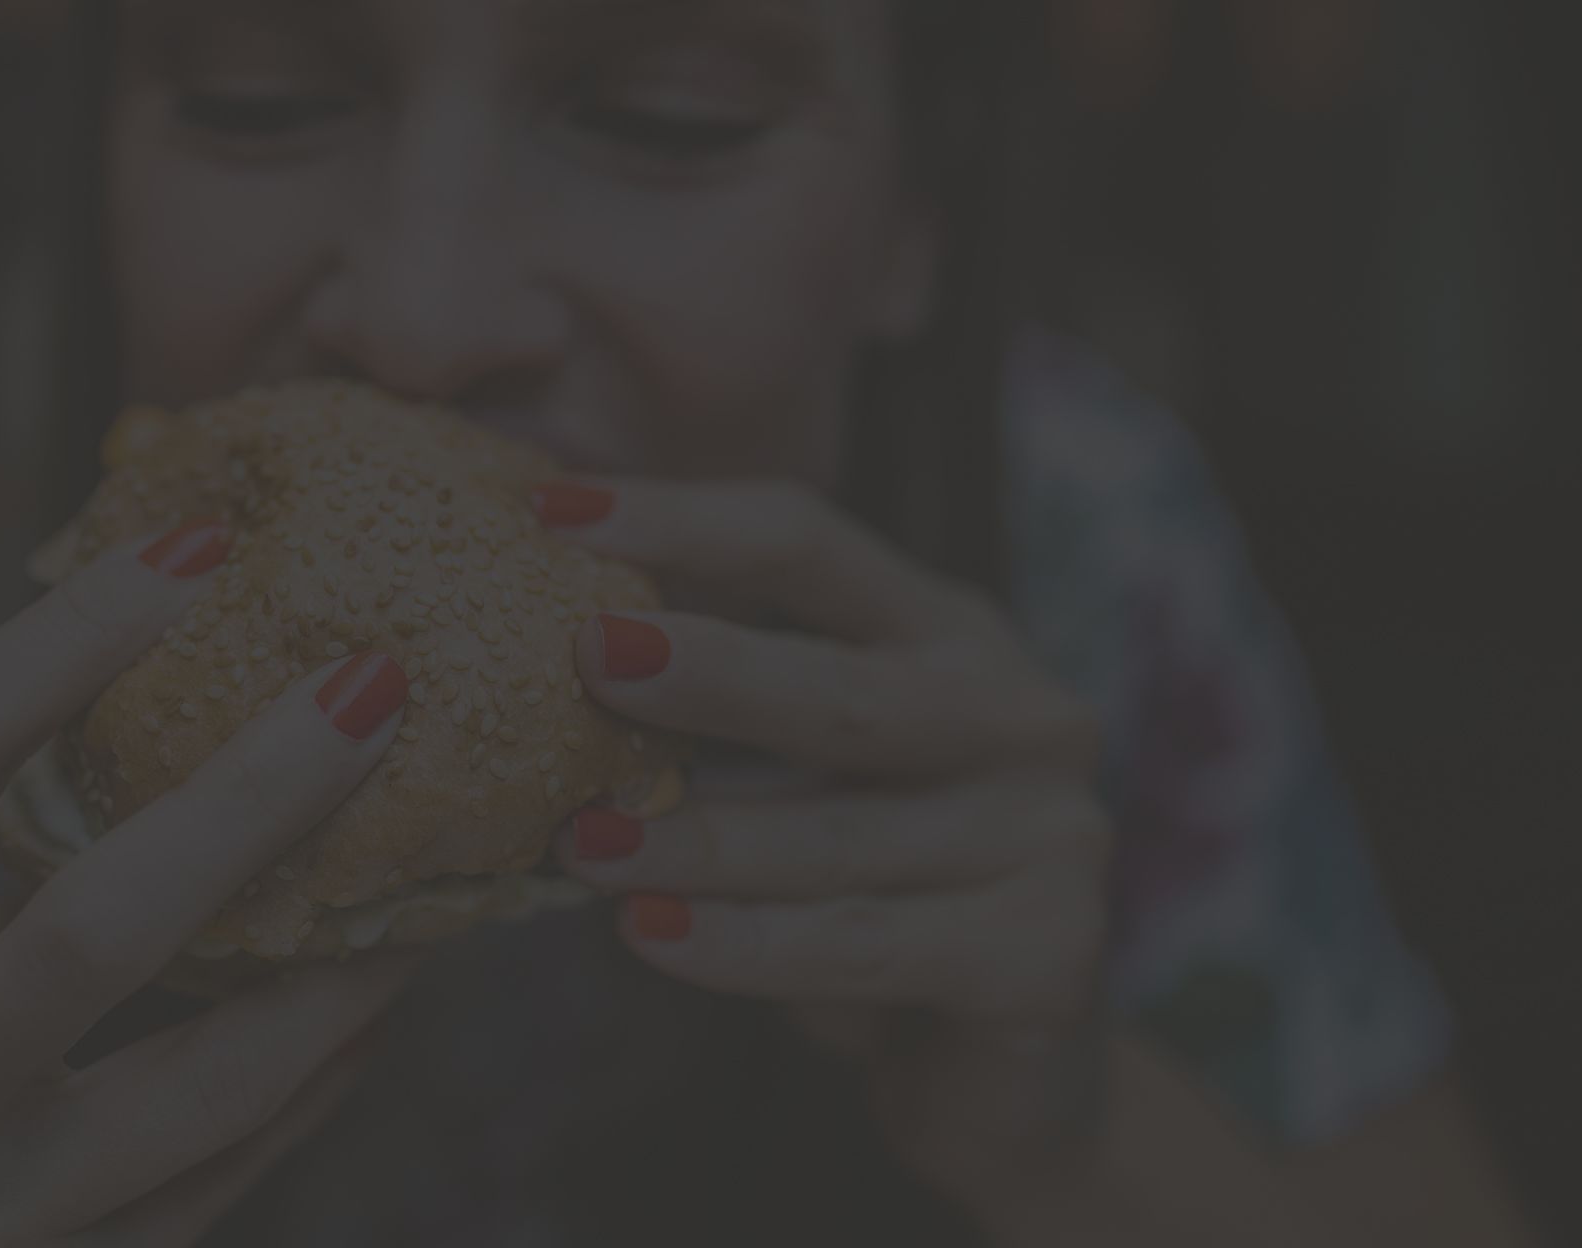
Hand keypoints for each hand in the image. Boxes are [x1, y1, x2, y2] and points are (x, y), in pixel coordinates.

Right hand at [0, 521, 415, 1245]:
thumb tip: (148, 700)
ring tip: (439, 871)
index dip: (70, 633)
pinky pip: (237, 1173)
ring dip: (348, 965)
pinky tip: (372, 1001)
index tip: (195, 545)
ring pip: (218, 1081)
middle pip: (100, 924)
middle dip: (258, 795)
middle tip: (377, 684)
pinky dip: (316, 1076)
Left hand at [533, 478, 1113, 1200]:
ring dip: (695, 840)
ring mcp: (1050, 833)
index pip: (810, 544)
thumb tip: (530, 630)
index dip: (683, 519)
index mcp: (947, 631)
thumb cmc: (865, 893)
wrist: (995, 1076)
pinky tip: (649, 937)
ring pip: (836, 837)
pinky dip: (747, 947)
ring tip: (576, 844)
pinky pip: (864, 946)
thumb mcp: (800, 776)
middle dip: (707, 669)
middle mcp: (1018, 713)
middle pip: (840, 683)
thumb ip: (715, 707)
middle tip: (585, 652)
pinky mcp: (1046, 955)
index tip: (550, 506)